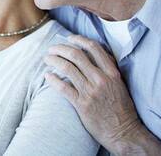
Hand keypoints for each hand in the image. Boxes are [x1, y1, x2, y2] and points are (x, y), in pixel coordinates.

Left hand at [44, 35, 143, 152]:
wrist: (123, 132)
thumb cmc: (120, 107)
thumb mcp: (119, 83)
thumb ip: (107, 68)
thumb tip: (92, 52)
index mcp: (111, 73)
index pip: (93, 48)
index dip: (79, 40)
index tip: (69, 38)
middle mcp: (101, 79)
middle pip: (76, 55)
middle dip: (60, 49)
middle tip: (51, 49)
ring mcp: (90, 92)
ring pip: (67, 68)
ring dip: (54, 60)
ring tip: (47, 59)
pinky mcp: (81, 104)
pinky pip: (63, 87)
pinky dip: (53, 79)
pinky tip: (47, 75)